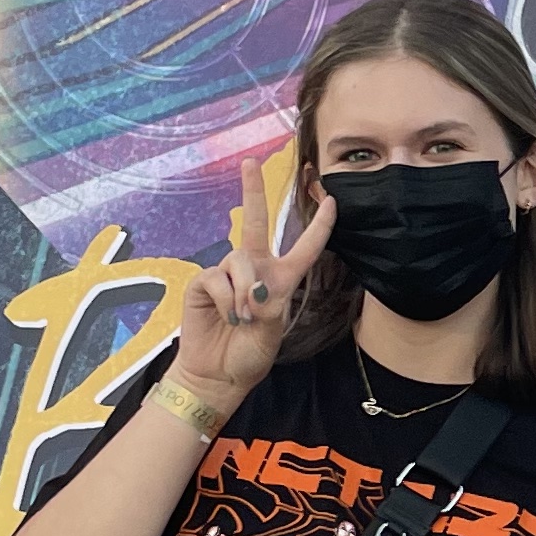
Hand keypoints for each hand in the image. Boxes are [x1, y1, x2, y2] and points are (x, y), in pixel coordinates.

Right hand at [174, 158, 335, 408]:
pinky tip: (226, 317)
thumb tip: (251, 287)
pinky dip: (226, 300)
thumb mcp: (270, 333)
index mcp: (281, 280)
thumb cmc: (248, 355)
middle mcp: (254, 269)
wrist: (217, 374)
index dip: (320, 225)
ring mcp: (227, 273)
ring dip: (244, 292)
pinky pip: (218, 278)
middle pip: (256, 223)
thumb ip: (266, 307)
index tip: (331, 199)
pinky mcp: (204, 282)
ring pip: (240, 261)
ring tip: (242, 318)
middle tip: (249, 161)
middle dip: (253, 191)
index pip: (304, 248)